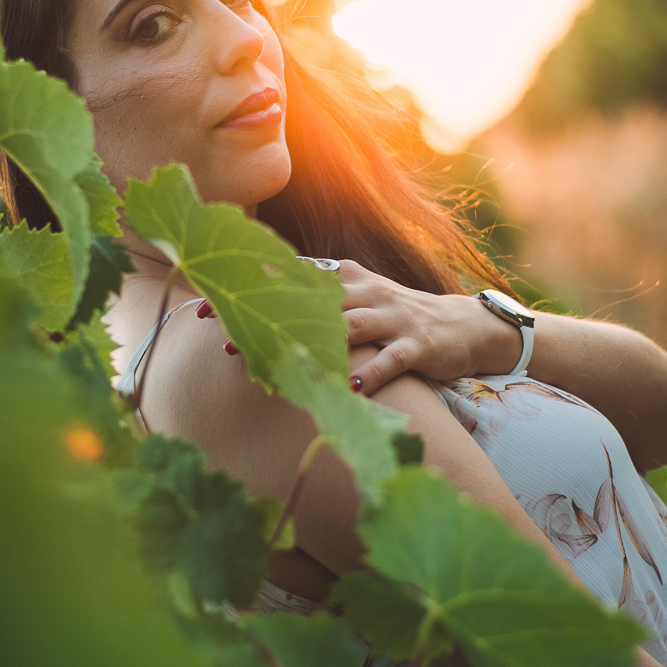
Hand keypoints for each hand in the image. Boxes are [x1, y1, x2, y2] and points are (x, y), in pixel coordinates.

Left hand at [198, 261, 523, 395]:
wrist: (464, 325)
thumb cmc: (397, 315)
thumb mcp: (355, 299)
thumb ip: (313, 300)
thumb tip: (254, 306)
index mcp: (345, 278)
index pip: (289, 277)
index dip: (246, 288)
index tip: (201, 305)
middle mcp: (365, 291)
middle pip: (308, 303)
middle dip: (264, 317)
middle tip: (221, 336)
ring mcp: (393, 317)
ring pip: (347, 328)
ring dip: (311, 346)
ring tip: (273, 362)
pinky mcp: (418, 345)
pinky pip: (390, 359)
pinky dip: (370, 373)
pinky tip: (348, 388)